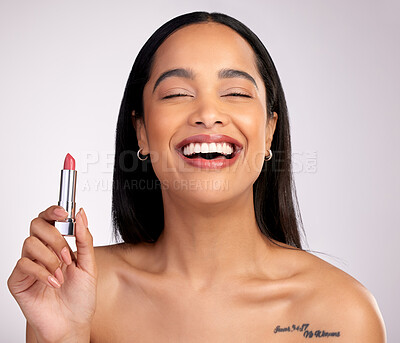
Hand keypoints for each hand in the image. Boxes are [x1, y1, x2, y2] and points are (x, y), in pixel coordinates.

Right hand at [7, 206, 96, 342]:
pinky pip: (23, 264)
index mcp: (58, 246)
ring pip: (30, 243)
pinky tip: (53, 283)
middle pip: (36, 225)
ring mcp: (29, 265)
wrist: (72, 323)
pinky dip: (41, 272)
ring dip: (50, 258)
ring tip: (61, 274)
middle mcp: (42, 252)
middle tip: (66, 255)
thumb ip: (84, 239)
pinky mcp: (19, 280)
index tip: (63, 212)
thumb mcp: (89, 265)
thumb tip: (80, 215)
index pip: (49, 220)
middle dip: (54, 237)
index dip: (53, 211)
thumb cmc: (80, 297)